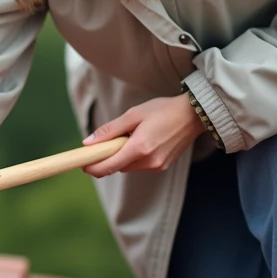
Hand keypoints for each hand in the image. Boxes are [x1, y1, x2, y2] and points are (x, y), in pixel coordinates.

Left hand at [80, 94, 204, 177]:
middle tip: (105, 142)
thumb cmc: (163, 110)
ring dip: (122, 156)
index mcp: (139, 148)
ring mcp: (157, 166)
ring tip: (129, 136)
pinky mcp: (163, 166)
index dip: (93, 167)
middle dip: (108, 158)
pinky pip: (141, 165)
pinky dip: (134, 156)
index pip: (109, 166)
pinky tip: (141, 140)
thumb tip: (88, 142)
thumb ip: (110, 130)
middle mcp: (149, 162)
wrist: (194, 115)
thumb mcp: (133, 114)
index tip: (82, 163)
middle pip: (118, 167)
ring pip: (129, 166)